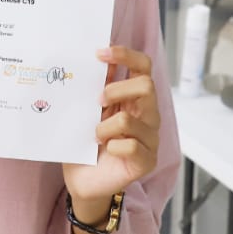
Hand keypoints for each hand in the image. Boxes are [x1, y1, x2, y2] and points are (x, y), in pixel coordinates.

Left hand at [63, 47, 160, 212]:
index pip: (143, 66)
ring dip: (105, 126)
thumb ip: (95, 87)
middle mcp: (147, 115)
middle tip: (97, 102)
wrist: (82, 180)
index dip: (125, 55)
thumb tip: (93, 60)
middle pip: (146, 85)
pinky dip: (113, 146)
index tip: (99, 53)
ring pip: (130, 118)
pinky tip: (106, 151)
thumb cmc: (85, 143)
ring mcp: (150, 138)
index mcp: (134, 98)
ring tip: (95, 135)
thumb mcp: (87, 110)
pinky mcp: (147, 160)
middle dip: (116, 89)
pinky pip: (132, 145)